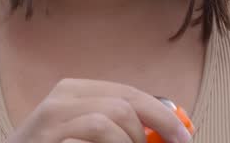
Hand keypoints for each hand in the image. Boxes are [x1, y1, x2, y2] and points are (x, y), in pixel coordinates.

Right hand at [5, 78, 193, 142]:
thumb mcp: (85, 134)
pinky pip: (90, 139)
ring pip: (109, 121)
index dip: (162, 113)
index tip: (185, 136)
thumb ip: (119, 128)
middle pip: (124, 103)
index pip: (129, 93)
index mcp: (73, 91)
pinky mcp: (45, 141)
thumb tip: (170, 130)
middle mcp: (60, 99)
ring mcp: (49, 122)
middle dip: (156, 127)